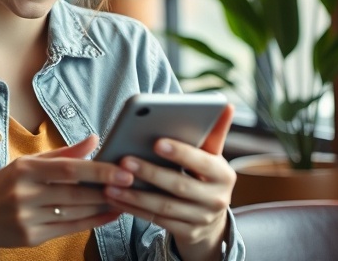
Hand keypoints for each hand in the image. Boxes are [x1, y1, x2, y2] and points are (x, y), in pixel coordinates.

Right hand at [0, 134, 134, 259]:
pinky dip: (93, 222)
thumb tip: (95, 139)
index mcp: (24, 168)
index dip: (99, 170)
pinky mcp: (30, 238)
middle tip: (133, 184)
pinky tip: (110, 214)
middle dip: (107, 190)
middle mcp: (25, 193)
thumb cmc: (3, 185)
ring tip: (126, 198)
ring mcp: (27, 218)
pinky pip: (70, 229)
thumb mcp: (26, 163)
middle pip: (75, 193)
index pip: (69, 168)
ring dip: (103, 206)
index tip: (124, 171)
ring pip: (75, 212)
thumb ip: (63, 153)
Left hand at [102, 104, 235, 260]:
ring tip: (110, 183)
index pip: (202, 161)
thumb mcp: (212, 156)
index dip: (180, 152)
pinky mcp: (186, 233)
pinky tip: (115, 198)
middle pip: (179, 185)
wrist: (211, 219)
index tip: (156, 142)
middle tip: (124, 160)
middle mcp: (217, 199)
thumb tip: (227, 105)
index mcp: (224, 175)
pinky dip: (133, 209)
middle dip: (150, 172)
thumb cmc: (204, 176)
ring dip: (135, 195)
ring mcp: (201, 219)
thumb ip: (213, 132)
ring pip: (163, 207)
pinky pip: (156, 221)